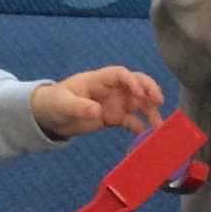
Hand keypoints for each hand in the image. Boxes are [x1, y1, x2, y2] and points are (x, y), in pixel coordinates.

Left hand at [31, 67, 163, 138]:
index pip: (120, 74)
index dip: (131, 81)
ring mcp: (115, 103)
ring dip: (150, 112)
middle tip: (160, 101)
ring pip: (138, 104)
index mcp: (99, 80)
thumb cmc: (55, 103)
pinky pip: (132, 121)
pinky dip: (140, 128)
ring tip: (158, 125)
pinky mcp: (115, 118)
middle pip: (136, 84)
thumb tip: (97, 111)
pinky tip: (146, 137)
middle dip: (149, 90)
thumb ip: (79, 107)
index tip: (139, 93)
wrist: (50, 118)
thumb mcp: (63, 104)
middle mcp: (112, 89)